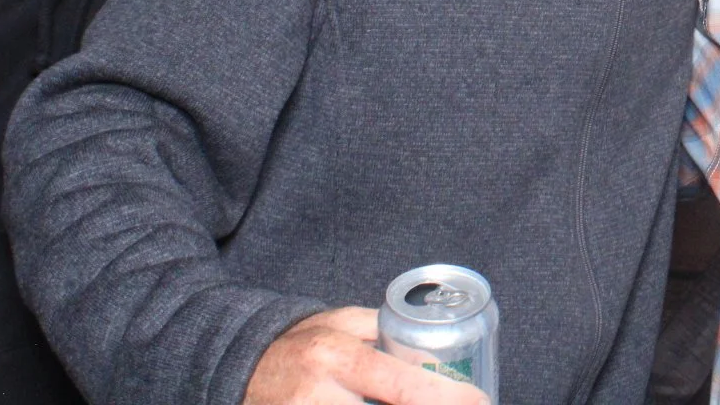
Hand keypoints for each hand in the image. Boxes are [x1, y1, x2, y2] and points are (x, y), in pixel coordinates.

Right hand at [244, 307, 486, 403]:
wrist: (239, 367)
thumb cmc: (302, 343)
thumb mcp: (342, 323)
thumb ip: (385, 331)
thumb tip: (436, 349)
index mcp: (337, 357)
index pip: (402, 385)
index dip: (448, 399)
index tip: (481, 402)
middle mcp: (319, 396)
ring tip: (440, 404)